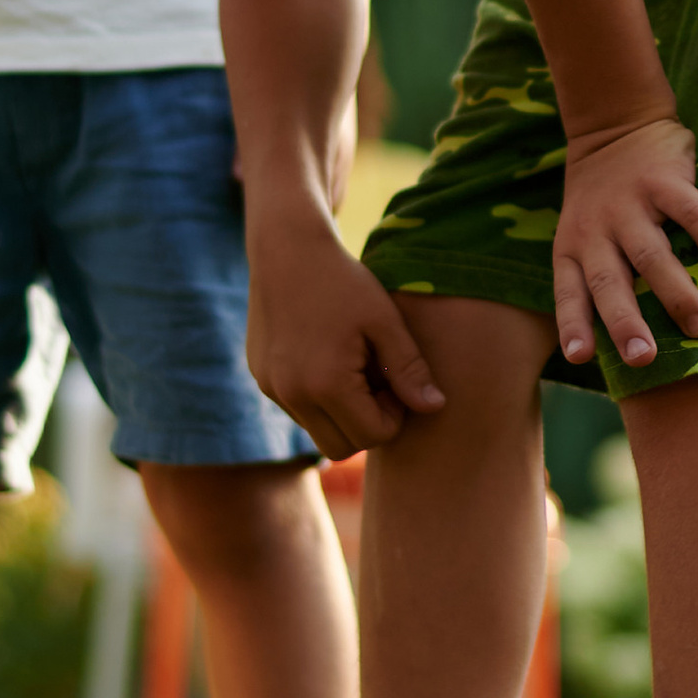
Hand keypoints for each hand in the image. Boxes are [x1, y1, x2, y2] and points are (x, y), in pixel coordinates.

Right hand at [249, 216, 445, 455]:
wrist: (286, 249)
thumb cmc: (343, 281)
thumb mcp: (385, 321)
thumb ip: (410, 369)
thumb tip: (435, 408)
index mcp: (326, 384)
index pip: (373, 436)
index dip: (394, 414)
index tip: (394, 377)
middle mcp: (292, 394)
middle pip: (341, 447)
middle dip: (367, 423)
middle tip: (376, 380)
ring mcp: (272, 389)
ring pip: (318, 432)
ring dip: (341, 413)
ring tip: (353, 367)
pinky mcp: (262, 379)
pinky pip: (298, 410)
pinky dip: (318, 399)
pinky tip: (328, 358)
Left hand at [554, 115, 697, 371]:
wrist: (613, 124)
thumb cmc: (601, 200)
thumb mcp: (580, 234)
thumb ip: (596, 275)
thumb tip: (628, 338)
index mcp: (572, 247)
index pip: (569, 293)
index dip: (573, 324)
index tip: (580, 356)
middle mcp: (596, 230)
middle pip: (608, 283)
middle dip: (625, 322)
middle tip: (644, 358)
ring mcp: (629, 204)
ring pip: (650, 255)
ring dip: (676, 293)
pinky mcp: (662, 180)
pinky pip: (689, 211)